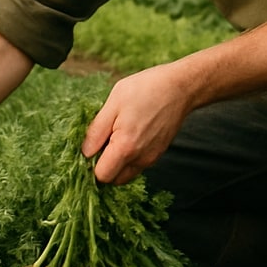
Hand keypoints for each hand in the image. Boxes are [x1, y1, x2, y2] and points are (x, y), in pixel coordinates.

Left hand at [83, 64, 193, 184]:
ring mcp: (152, 157)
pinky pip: (139, 164)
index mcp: (126, 147)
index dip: (92, 164)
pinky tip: (131, 134)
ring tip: (117, 136)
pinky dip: (130, 157)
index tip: (91, 147)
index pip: (102, 176)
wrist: (181, 87)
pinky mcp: (159, 152)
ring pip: (127, 173)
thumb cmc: (147, 89)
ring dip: (118, 163)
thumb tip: (85, 152)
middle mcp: (141, 158)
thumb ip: (96, 132)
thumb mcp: (114, 103)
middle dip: (105, 166)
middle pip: (115, 180)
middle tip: (103, 142)